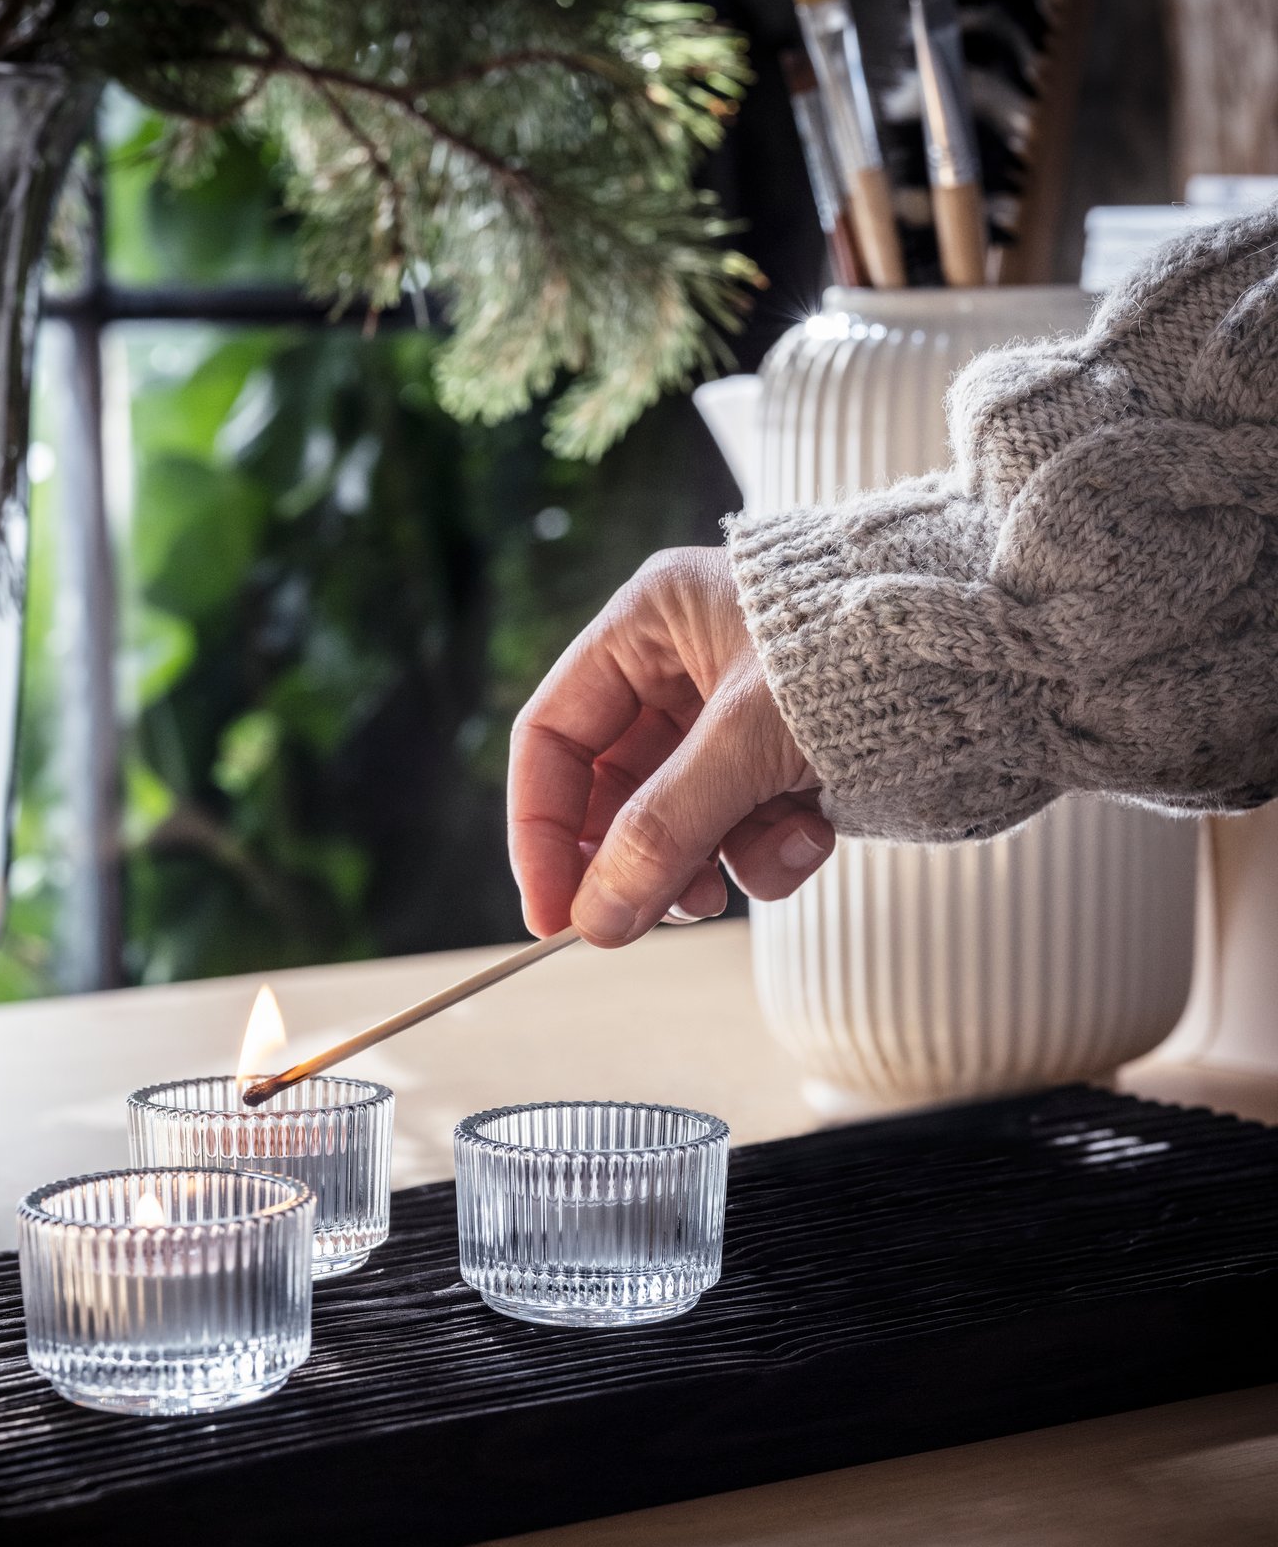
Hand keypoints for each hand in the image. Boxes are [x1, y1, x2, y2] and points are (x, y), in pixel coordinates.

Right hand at [508, 546, 833, 945]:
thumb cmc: (868, 658)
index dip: (541, 830)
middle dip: (637, 858)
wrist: (1005, 653)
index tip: (553, 913)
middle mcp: (684, 666)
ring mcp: (737, 717)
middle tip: (649, 920)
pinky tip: (813, 835)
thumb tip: (594, 923)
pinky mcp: (787, 760)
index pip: (553, 737)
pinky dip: (770, 849)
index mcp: (650, 623)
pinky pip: (745, 826)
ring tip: (743, 876)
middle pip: (615, 791)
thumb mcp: (748, 742)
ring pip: (681, 819)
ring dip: (707, 862)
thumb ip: (663, 832)